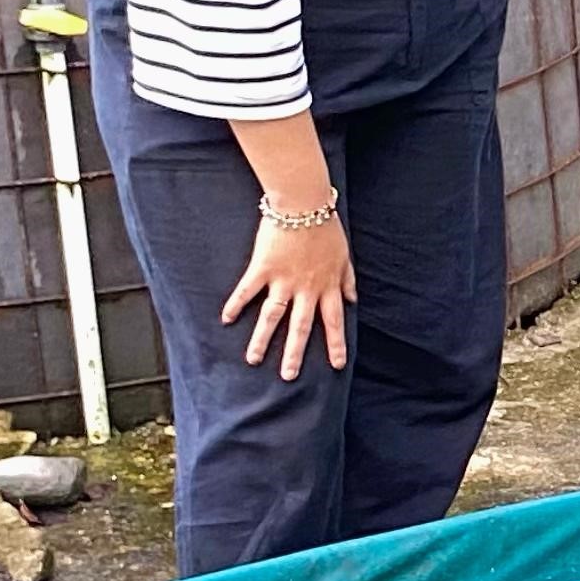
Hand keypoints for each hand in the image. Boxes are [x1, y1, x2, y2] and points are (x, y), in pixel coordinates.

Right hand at [223, 207, 353, 379]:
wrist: (304, 204)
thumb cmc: (326, 228)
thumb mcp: (345, 256)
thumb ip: (348, 279)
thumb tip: (353, 300)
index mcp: (328, 286)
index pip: (334, 321)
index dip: (336, 343)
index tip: (337, 365)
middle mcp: (307, 288)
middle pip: (301, 327)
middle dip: (295, 353)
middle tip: (289, 376)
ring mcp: (283, 280)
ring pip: (273, 316)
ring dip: (263, 339)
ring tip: (253, 360)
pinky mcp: (263, 268)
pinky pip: (247, 290)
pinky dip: (236, 304)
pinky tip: (226, 319)